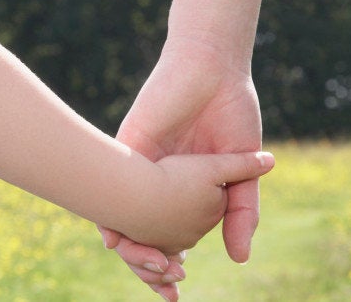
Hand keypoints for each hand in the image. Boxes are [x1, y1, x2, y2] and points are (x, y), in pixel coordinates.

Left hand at [100, 40, 264, 300]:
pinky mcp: (126, 146)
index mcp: (184, 191)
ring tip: (147, 268)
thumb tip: (239, 258)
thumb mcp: (243, 171)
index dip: (170, 265)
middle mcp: (157, 182)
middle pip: (142, 233)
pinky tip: (114, 238)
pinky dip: (109, 212)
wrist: (213, 71)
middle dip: (147, 265)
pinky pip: (108, 183)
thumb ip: (241, 212)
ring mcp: (139, 165)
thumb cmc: (231, 115)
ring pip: (121, 215)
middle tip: (164, 287)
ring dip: (129, 248)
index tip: (175, 291)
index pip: (169, 238)